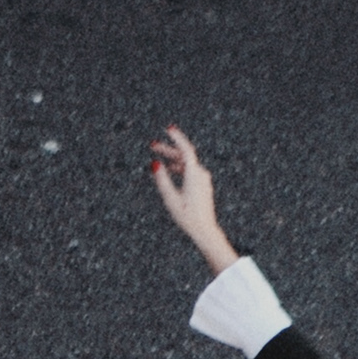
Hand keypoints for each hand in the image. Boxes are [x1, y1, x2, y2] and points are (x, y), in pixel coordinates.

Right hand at [145, 125, 235, 269]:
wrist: (205, 230)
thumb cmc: (187, 216)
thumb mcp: (170, 199)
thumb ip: (162, 180)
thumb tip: (155, 163)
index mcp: (194, 175)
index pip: (186, 149)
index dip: (177, 137)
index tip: (168, 128)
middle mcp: (201, 174)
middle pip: (184, 155)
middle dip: (168, 148)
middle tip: (152, 144)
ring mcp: (203, 179)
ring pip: (186, 163)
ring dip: (172, 158)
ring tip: (157, 154)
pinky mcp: (202, 185)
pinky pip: (189, 170)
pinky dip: (178, 166)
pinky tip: (170, 168)